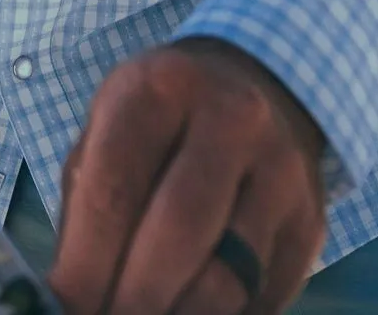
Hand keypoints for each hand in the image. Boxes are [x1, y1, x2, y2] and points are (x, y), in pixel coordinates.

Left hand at [52, 38, 325, 314]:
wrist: (256, 84)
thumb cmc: (161, 122)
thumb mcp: (113, 129)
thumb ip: (88, 208)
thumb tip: (69, 298)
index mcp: (161, 88)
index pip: (116, 189)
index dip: (88, 263)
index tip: (72, 305)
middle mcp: (230, 118)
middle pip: (177, 233)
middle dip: (135, 298)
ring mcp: (280, 170)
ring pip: (225, 278)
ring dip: (178, 314)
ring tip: (147, 314)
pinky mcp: (308, 222)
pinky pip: (261, 298)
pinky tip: (191, 305)